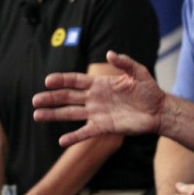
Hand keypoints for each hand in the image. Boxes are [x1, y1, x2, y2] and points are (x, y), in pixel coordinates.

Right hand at [32, 51, 164, 145]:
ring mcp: (98, 113)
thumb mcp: (139, 72)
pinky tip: (61, 141)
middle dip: (52, 98)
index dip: (62, 80)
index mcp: (101, 84)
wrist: (158, 110)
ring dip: (55, 115)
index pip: (77, 80)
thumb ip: (125, 62)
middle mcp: (95, 98)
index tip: (48, 80)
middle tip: (35, 100)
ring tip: (37, 115)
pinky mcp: (104, 127)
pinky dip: (74, 137)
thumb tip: (110, 53)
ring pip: (71, 113)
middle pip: (68, 97)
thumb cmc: (149, 90)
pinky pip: (85, 132)